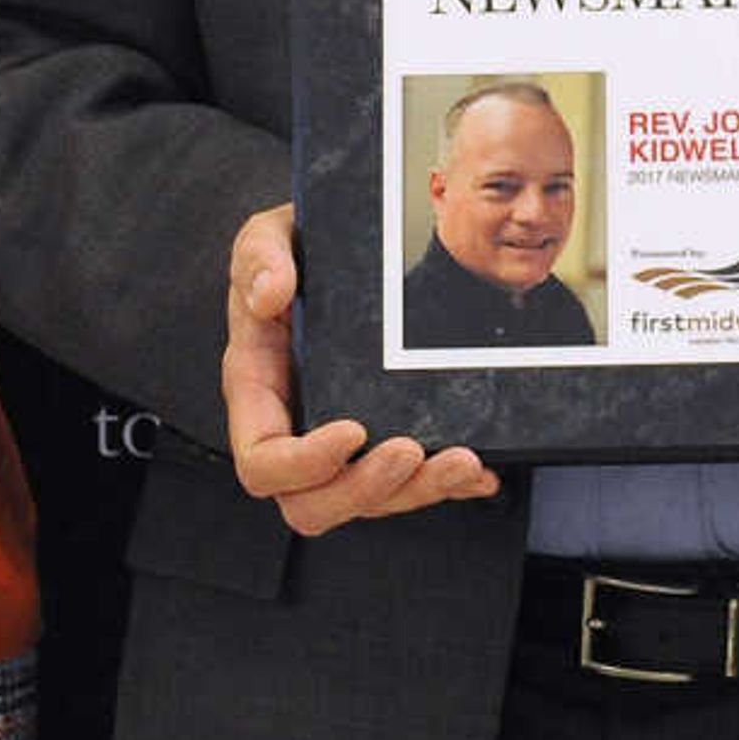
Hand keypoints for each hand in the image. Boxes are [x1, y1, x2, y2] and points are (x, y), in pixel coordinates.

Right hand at [216, 203, 495, 535]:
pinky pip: (411, 483)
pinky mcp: (382, 437)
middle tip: (411, 450)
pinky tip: (480, 471)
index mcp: (258, 391)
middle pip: (313, 503)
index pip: (263, 461)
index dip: (303, 465)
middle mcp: (296, 427)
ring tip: (463, 460)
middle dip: (366, 489)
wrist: (338, 243)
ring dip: (418, 492)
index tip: (351, 429)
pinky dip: (449, 486)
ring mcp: (340, 441)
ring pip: (370, 501)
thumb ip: (259, 258)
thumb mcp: (267, 236)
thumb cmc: (295, 249)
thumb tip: (268, 294)